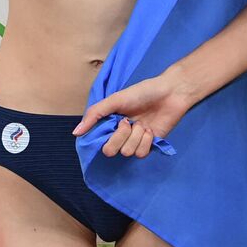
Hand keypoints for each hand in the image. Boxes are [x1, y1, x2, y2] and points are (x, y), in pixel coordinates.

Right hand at [72, 72, 198, 158]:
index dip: (105, 137)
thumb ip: (95, 114)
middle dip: (120, 137)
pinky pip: (141, 154)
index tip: (114, 123)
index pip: (98, 142)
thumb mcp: (115, 99)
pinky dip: (146, 141)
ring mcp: (135, 141)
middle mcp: (120, 135)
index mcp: (109, 124)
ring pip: (127, 153)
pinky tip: (150, 130)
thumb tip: (76, 133)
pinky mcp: (149, 146)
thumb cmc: (143, 92)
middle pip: (111, 151)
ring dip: (136, 137)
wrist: (170, 93)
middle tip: (129, 122)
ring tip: (142, 124)